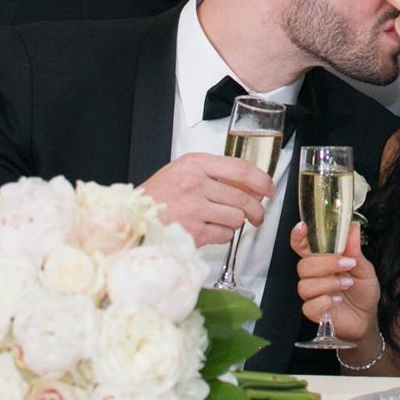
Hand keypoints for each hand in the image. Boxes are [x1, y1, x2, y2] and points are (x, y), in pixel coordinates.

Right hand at [141, 152, 273, 246]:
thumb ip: (210, 174)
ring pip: (236, 217)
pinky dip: (222, 235)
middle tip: (257, 215)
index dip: (260, 179)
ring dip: (236, 223)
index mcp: (194, 164)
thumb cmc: (156, 198)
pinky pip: (224, 235)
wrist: (131, 221)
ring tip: (224, 222)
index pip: (239, 168)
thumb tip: (248, 185)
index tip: (268, 188)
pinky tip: (210, 231)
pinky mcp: (193, 232)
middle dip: (256, 209)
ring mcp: (194, 208)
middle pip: (242, 197)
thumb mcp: (180, 173)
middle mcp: (194, 183)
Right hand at [293, 222, 379, 345]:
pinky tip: (338, 301)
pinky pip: (309, 306)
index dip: (298, 236)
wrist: (367, 317)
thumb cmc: (363, 290)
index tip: (302, 226)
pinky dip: (325, 301)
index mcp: (322, 260)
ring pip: (305, 285)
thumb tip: (353, 227)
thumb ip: (355, 250)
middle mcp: (313, 276)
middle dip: (326, 263)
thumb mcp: (364, 268)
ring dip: (329, 283)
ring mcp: (312, 295)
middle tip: (348, 264)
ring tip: (347, 284)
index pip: (302, 246)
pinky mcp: (314, 313)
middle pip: (303, 265)